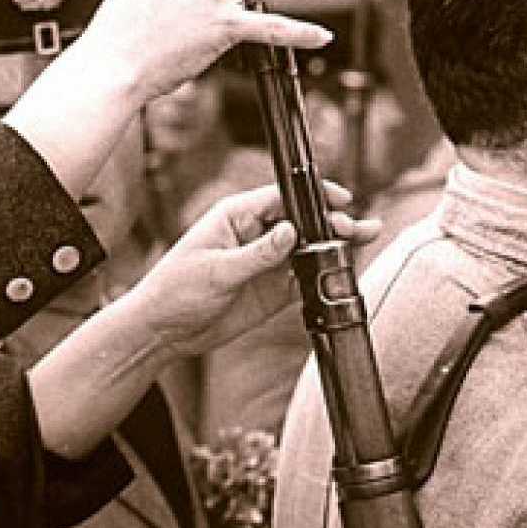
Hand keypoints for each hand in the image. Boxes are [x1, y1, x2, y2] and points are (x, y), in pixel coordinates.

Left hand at [127, 182, 380, 359]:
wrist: (164, 330)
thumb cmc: (174, 290)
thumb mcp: (216, 270)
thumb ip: (257, 253)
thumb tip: (290, 231)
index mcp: (236, 217)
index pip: (281, 198)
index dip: (312, 198)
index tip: (339, 200)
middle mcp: (255, 234)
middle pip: (302, 221)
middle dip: (331, 222)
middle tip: (354, 229)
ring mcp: (266, 262)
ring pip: (309, 248)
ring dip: (334, 247)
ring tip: (362, 242)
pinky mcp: (272, 289)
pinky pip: (305, 278)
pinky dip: (325, 276)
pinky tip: (342, 274)